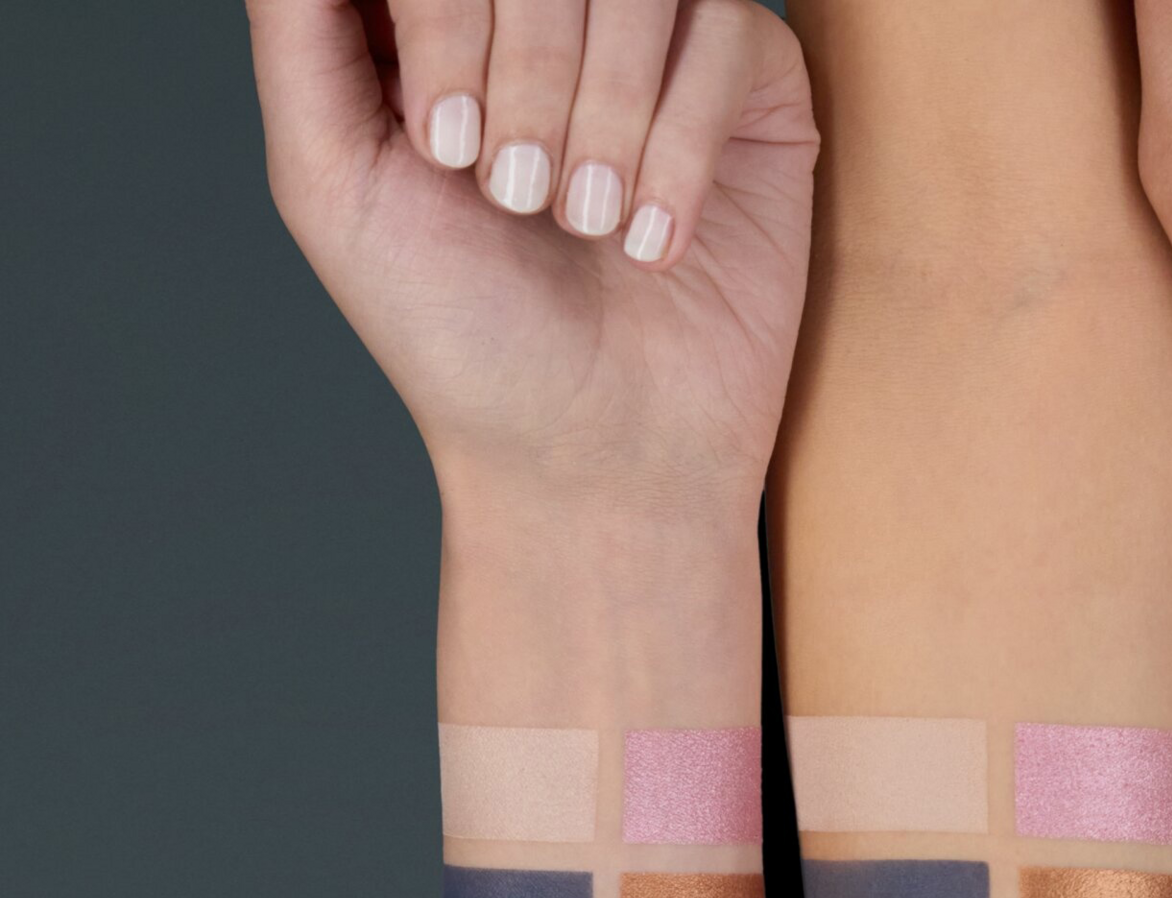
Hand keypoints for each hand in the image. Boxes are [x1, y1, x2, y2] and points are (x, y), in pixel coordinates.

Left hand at [247, 0, 815, 512]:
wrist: (597, 457)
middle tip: (517, 197)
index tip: (444, 149)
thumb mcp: (329, 176)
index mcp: (442, 9)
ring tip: (586, 223)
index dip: (444, 20)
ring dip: (605, 114)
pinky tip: (652, 240)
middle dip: (525, 76)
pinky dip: (683, 148)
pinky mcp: (754, 92)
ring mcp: (657, 42)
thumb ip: (296, 22)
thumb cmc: (464, 338)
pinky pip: (730, 35)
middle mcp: (551, 11)